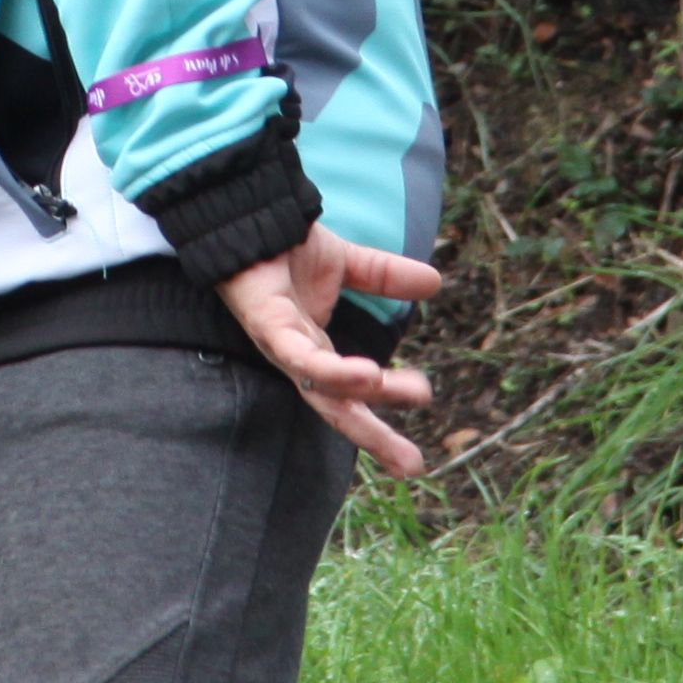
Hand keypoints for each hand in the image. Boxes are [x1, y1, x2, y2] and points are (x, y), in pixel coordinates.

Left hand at [213, 224, 446, 474]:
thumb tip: (436, 283)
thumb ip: (386, 276)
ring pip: (322, 385)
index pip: (352, 397)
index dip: (379, 427)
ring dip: (362, 395)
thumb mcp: (347, 263)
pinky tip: (366, 375)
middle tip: (413, 465)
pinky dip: (330, 370)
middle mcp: (298, 355)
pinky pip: (299, 355)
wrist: (246, 216)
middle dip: (373, 437)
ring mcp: (280, 344)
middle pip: (337, 407)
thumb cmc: (284, 246)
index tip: (414, 463)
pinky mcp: (266, 325)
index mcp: (316, 348)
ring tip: (405, 393)